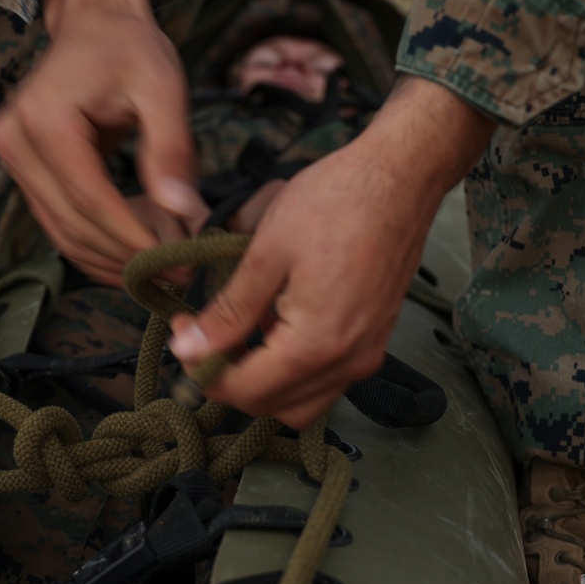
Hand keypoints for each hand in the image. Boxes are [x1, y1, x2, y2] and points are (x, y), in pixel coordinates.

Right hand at [0, 0, 208, 286]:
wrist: (93, 26)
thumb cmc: (129, 48)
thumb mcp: (162, 87)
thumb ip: (172, 149)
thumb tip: (185, 213)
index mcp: (47, 120)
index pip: (93, 200)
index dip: (135, 240)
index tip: (177, 264)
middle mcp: (17, 142)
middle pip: (74, 224)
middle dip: (127, 259)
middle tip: (176, 276)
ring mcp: (13, 159)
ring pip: (62, 234)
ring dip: (110, 262)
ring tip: (159, 273)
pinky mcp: (22, 171)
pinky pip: (58, 224)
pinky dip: (95, 248)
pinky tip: (131, 258)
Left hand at [169, 76, 496, 428]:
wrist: (400, 176)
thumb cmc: (336, 202)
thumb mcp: (266, 253)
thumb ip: (228, 311)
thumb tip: (188, 349)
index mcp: (316, 345)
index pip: (245, 392)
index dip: (202, 370)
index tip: (183, 331)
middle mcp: (348, 363)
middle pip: (271, 407)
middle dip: (228, 380)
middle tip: (203, 335)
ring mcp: (366, 356)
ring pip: (300, 402)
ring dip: (261, 380)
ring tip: (238, 331)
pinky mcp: (374, 342)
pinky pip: (324, 380)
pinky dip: (290, 369)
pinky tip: (273, 324)